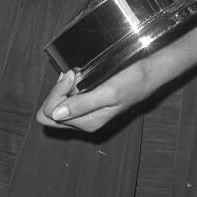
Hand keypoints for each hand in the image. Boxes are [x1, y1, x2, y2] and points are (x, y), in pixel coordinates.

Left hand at [36, 58, 161, 132]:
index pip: (50, 113)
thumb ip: (82, 104)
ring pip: (57, 102)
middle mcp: (82, 121)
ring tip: (79, 74)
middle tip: (73, 75)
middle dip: (57, 91)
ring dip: (64, 86)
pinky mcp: (87, 102)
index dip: (57, 93)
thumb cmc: (131, 82)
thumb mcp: (109, 92)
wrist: (147, 75)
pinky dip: (69, 84)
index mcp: (87, 123)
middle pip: (49, 111)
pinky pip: (67, 96)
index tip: (72, 76)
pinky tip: (80, 75)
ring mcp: (84, 111)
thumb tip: (56, 114)